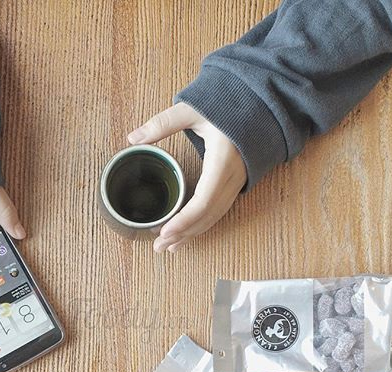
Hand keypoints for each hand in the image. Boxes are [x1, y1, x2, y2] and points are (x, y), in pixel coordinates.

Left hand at [128, 103, 246, 252]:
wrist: (259, 103)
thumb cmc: (227, 104)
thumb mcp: (192, 109)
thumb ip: (162, 123)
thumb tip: (132, 137)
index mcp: (222, 161)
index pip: (203, 201)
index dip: (184, 220)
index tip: (164, 232)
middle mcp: (233, 177)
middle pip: (207, 215)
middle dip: (183, 234)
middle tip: (158, 247)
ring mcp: (237, 183)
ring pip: (214, 217)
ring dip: (192, 234)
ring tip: (168, 247)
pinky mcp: (235, 184)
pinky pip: (219, 211)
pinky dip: (201, 225)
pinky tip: (186, 235)